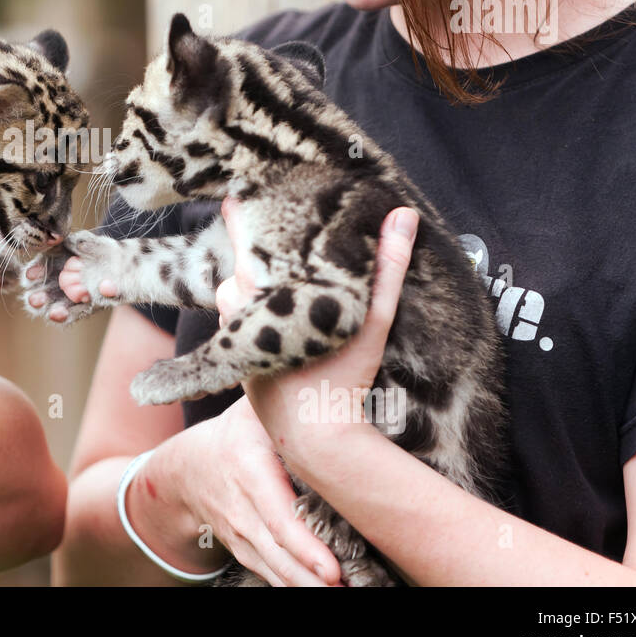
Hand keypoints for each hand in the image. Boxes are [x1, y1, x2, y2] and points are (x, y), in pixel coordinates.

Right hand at [159, 398, 344, 585]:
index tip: (332, 569)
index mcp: (247, 468)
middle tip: (345, 586)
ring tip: (344, 593)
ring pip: (275, 571)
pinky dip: (295, 588)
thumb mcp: (253, 407)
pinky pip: (270, 575)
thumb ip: (287, 396)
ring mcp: (242, 534)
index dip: (304, 546)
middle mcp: (242, 507)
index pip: (277, 516)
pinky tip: (323, 592)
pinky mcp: (247, 550)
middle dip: (311, 578)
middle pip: (278, 553)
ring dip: (307, 587)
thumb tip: (330, 376)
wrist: (189, 467)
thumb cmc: (237, 431)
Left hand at [216, 196, 418, 475]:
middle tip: (262, 237)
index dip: (239, 220)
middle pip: (235, 272)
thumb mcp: (371, 320)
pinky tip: (273, 316)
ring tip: (273, 280)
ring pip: (232, 301)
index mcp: (268, 296)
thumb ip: (388, 267)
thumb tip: (404, 216)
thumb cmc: (343, 378)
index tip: (235, 199)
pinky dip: (248, 316)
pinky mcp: (239, 363)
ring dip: (247, 289)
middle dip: (248, 256)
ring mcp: (237, 341)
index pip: (244, 244)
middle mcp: (242, 316)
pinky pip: (235, 328)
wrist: (316, 437)